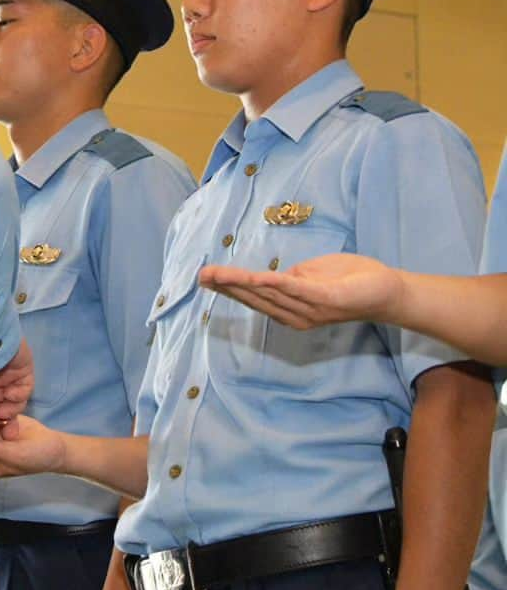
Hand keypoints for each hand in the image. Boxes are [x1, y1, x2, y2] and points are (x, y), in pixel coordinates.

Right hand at [0, 339, 33, 439]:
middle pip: (2, 410)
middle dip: (4, 424)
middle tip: (7, 436)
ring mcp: (9, 377)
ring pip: (15, 403)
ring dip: (10, 411)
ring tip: (3, 413)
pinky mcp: (23, 370)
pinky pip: (25, 389)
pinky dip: (19, 396)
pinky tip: (10, 395)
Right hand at [199, 253, 404, 328]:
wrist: (388, 290)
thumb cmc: (351, 281)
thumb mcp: (312, 276)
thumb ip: (290, 278)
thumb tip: (270, 276)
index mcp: (291, 308)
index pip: (254, 297)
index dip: (229, 288)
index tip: (205, 278)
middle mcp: (296, 314)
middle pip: (254, 298)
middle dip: (226, 286)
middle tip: (201, 276)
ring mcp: (310, 309)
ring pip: (268, 294)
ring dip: (240, 284)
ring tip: (216, 274)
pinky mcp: (325, 299)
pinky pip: (294, 290)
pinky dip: (271, 284)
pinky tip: (252, 278)